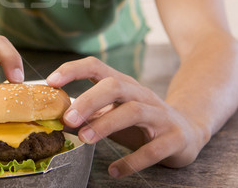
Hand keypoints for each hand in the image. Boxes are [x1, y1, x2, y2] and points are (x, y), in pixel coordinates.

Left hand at [46, 56, 205, 177]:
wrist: (187, 132)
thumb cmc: (139, 122)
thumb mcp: (112, 112)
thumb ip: (87, 114)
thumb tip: (55, 119)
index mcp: (123, 84)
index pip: (96, 66)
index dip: (73, 70)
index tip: (50, 81)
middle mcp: (141, 94)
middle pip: (114, 86)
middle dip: (89, 101)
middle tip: (68, 119)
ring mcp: (159, 115)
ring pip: (133, 111)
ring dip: (105, 125)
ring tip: (85, 139)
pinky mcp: (174, 138)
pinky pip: (153, 149)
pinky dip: (132, 161)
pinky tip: (114, 171)